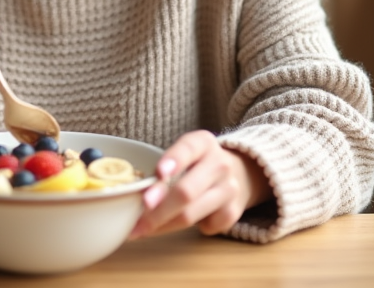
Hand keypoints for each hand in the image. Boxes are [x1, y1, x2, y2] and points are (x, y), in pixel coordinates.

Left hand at [129, 130, 271, 238]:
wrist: (239, 174)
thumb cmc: (198, 164)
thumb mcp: (185, 154)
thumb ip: (166, 168)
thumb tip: (134, 193)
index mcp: (203, 142)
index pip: (187, 149)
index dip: (173, 160)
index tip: (159, 173)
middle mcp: (220, 164)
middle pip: (186, 191)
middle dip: (158, 208)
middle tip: (136, 221)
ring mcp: (229, 189)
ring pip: (190, 214)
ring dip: (162, 225)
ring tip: (141, 230)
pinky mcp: (233, 212)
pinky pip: (203, 227)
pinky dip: (184, 229)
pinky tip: (173, 225)